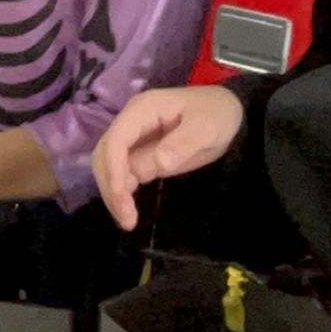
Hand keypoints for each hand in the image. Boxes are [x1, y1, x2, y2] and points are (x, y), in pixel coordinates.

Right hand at [91, 86, 246, 230]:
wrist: (224, 110)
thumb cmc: (217, 114)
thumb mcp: (208, 127)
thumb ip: (184, 143)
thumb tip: (159, 163)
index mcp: (142, 110)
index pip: (116, 139)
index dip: (114, 168)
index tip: (121, 195)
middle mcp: (131, 124)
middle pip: (105, 155)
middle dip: (110, 186)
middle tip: (127, 218)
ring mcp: (134, 139)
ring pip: (109, 167)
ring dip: (113, 193)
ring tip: (128, 221)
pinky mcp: (139, 154)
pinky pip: (123, 174)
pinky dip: (122, 194)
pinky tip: (130, 212)